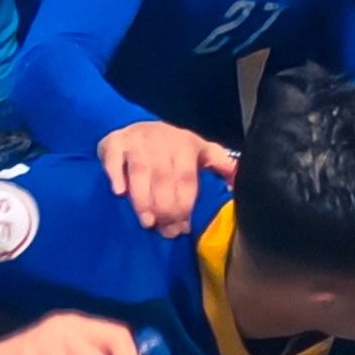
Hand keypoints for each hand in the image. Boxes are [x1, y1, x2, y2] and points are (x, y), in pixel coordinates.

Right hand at [96, 120, 231, 234]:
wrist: (136, 125)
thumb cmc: (172, 147)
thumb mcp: (199, 151)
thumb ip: (221, 164)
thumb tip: (239, 180)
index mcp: (185, 144)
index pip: (186, 177)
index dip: (184, 203)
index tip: (183, 227)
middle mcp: (161, 140)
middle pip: (164, 176)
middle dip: (165, 206)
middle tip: (164, 229)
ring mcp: (137, 140)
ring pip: (140, 170)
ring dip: (143, 198)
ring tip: (147, 221)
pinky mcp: (115, 142)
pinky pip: (114, 158)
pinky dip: (116, 175)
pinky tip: (119, 193)